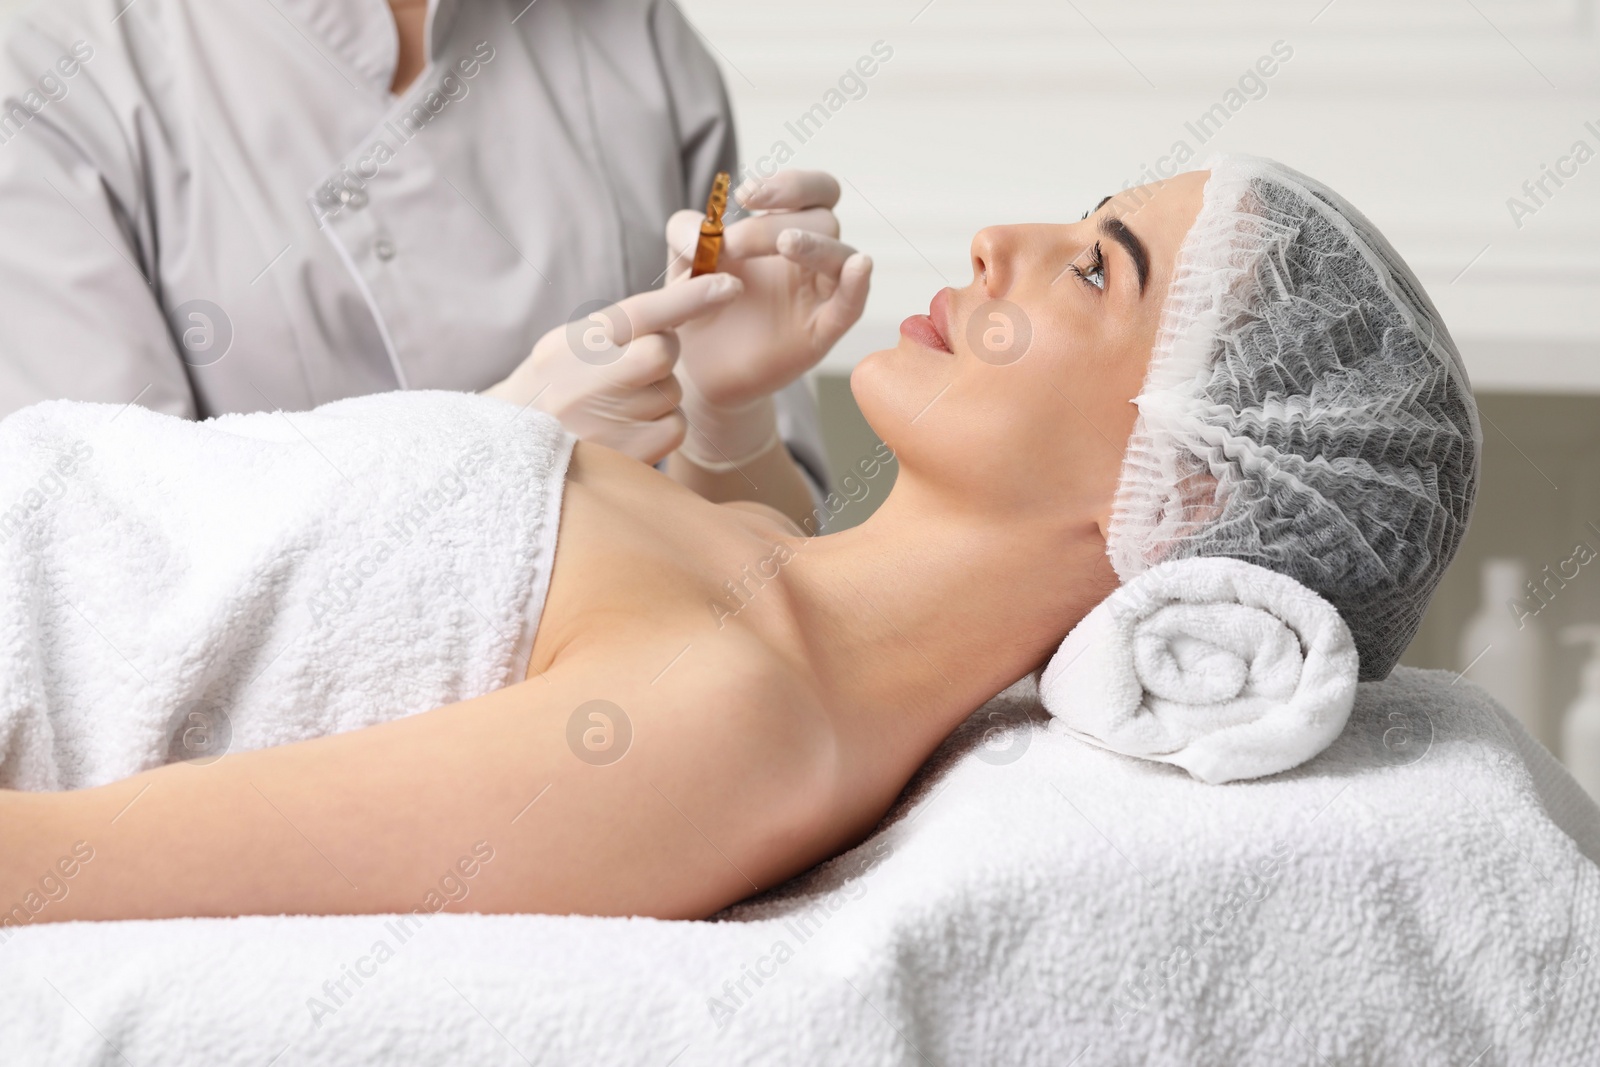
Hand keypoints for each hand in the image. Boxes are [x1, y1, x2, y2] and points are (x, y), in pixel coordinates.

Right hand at [483, 273, 742, 463]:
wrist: (513, 454)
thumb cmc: (555, 388)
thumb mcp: (570, 345)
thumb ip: (618, 326)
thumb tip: (689, 294)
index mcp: (569, 346)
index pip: (638, 314)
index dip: (688, 297)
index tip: (728, 284)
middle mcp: (585, 384)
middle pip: (662, 353)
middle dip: (660, 354)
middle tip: (633, 365)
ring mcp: (606, 423)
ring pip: (672, 391)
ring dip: (658, 394)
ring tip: (617, 407)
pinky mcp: (627, 458)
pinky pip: (676, 427)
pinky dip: (663, 425)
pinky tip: (629, 430)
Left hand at [666, 169, 871, 409]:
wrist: (695, 364)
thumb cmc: (697, 303)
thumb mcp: (682, 260)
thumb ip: (686, 233)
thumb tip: (704, 229)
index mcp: (784, 229)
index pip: (812, 191)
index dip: (788, 185)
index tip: (745, 195)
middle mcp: (809, 258)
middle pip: (824, 218)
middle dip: (778, 222)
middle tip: (734, 244)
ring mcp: (819, 295)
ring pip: (842, 255)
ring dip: (815, 244)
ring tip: (784, 244)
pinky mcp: (819, 333)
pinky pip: (850, 306)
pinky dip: (857, 285)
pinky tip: (858, 266)